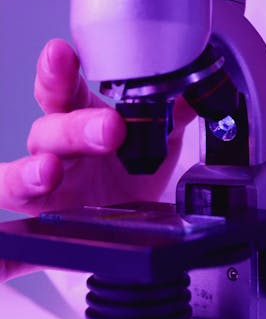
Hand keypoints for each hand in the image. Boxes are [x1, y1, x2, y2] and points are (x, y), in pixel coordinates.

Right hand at [0, 39, 194, 279]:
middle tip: (110, 128)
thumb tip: (193, 93)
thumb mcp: (157, 139)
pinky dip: (3, 258)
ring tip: (48, 171)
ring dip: (27, 174)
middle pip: (49, 132)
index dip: (57, 72)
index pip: (62, 89)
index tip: (60, 55)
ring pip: (16, 179)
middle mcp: (54, 151)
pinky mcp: (43, 228)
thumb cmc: (131, 166)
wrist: (131, 213)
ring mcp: (43, 190)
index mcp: (77, 118)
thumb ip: (172, 114)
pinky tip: (0, 263)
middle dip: (76, 127)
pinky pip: (12, 249)